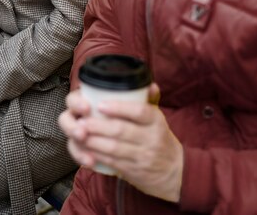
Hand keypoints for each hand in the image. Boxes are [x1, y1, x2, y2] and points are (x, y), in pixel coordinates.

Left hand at [58, 84, 182, 202]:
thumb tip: (148, 84)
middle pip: (121, 130)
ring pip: (114, 148)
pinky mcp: (135, 172)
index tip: (100, 104)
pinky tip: (87, 150)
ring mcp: (143, 156)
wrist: (175, 171)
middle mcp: (151, 138)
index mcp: (156, 120)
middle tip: (81, 121)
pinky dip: (98, 156)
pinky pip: (113, 163)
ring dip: (94, 141)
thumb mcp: (158, 119)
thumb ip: (150, 101)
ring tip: (80, 134)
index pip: (139, 111)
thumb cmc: (160, 138)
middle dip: (98, 126)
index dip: (118, 108)